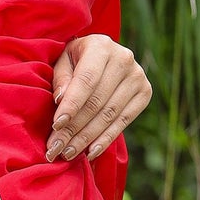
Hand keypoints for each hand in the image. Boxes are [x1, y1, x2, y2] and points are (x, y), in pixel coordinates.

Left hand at [48, 34, 150, 163]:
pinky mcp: (145, 93)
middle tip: (55, 148)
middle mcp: (124, 59)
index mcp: (101, 46)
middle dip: (73, 128)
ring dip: (87, 138)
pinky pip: (123, 121)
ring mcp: (137, 77)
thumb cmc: (77, 59)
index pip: (86, 80)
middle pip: (96, 102)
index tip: (56, 126)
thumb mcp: (63, 61)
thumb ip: (61, 79)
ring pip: (109, 115)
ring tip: (68, 153)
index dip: (72, 105)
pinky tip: (91, 152)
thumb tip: (61, 100)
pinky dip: (106, 139)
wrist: (104, 55)